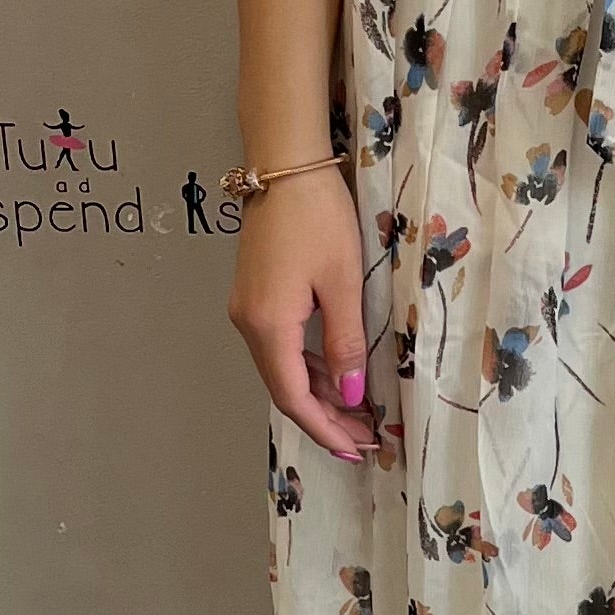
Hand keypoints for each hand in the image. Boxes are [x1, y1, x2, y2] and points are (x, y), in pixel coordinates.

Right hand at [227, 163, 379, 464]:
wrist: (284, 165)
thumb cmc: (319, 218)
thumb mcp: (343, 282)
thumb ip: (345, 341)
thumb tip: (351, 395)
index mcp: (268, 326)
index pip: (294, 397)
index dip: (325, 429)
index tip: (358, 450)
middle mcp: (249, 324)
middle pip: (286, 388)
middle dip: (326, 418)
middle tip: (367, 440)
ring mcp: (248, 310)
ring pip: (284, 368)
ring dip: (320, 394)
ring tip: (359, 416)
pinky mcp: (256, 295)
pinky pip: (282, 346)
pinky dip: (310, 367)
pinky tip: (338, 376)